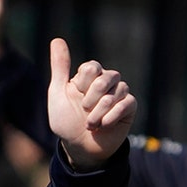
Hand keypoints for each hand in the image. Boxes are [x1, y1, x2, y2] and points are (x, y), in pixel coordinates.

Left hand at [47, 39, 135, 170]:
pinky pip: (127, 103)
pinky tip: (103, 126)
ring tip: (90, 124)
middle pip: (106, 77)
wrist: (78, 147)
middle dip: (91, 99)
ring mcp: (119, 94)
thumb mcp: (58, 93)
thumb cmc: (66, 122)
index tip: (76, 97)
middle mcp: (105, 82)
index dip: (82, 85)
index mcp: (89, 76)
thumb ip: (60, 67)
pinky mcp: (129, 108)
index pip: (92, 67)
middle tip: (84, 111)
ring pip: (116, 91)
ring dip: (99, 112)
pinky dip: (111, 116)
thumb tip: (57, 39)